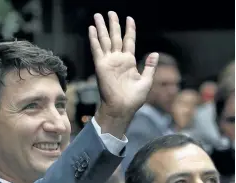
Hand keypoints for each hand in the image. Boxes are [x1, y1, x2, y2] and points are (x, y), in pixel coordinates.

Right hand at [89, 12, 158, 135]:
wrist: (122, 107)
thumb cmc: (134, 98)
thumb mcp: (146, 81)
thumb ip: (150, 67)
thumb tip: (155, 53)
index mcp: (129, 61)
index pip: (129, 41)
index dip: (129, 30)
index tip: (129, 19)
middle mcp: (118, 59)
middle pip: (115, 37)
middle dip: (113, 24)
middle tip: (110, 12)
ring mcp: (109, 61)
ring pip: (105, 40)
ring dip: (101, 28)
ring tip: (98, 15)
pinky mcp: (101, 66)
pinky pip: (97, 49)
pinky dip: (94, 39)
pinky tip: (91, 29)